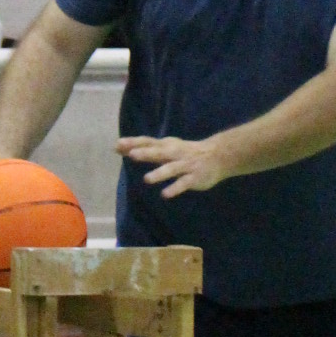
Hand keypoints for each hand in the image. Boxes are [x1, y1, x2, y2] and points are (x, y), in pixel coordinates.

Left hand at [117, 133, 231, 198]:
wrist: (218, 155)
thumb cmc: (185, 152)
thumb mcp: (166, 147)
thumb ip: (145, 149)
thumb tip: (119, 147)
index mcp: (166, 145)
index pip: (148, 142)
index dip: (133, 143)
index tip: (118, 145)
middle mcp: (174, 153)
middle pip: (158, 152)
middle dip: (146, 153)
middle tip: (131, 155)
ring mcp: (185, 165)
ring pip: (171, 169)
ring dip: (160, 173)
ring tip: (147, 179)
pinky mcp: (194, 177)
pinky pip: (183, 183)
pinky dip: (174, 188)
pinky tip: (165, 194)